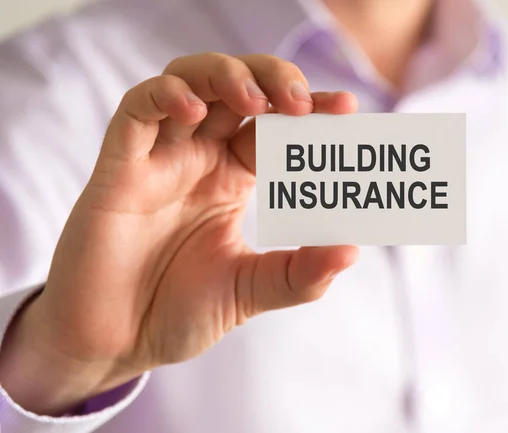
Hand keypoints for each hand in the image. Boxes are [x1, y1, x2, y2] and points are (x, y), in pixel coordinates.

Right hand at [0, 53, 358, 414]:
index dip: (309, 111)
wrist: (116, 343)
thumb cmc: (178, 312)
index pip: (274, 127)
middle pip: (236, 89)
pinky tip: (194, 112)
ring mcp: (159, 159)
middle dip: (273, 80)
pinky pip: (137, 111)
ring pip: (188, 81)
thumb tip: (353, 250)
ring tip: (257, 100)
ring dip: (225, 76)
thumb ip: (300, 274)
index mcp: (231, 179)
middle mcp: (198, 160)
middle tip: (305, 102)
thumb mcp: (250, 291)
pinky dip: (166, 97)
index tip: (347, 108)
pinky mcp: (119, 168)